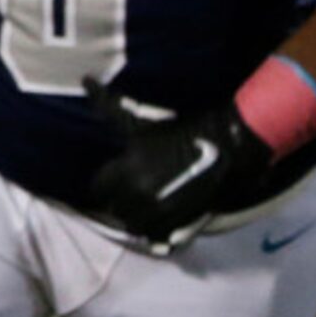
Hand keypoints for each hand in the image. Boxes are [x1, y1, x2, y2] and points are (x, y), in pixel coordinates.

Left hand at [83, 79, 272, 247]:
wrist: (230, 148)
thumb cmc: (184, 130)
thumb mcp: (143, 121)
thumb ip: (109, 104)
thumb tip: (85, 79)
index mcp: (127, 170)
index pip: (98, 187)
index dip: (108, 181)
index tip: (121, 174)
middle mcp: (138, 195)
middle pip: (115, 207)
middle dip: (123, 197)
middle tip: (139, 186)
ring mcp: (158, 214)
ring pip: (133, 224)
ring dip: (138, 215)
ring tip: (152, 201)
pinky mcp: (178, 226)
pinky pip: (154, 237)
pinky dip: (156, 229)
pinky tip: (165, 214)